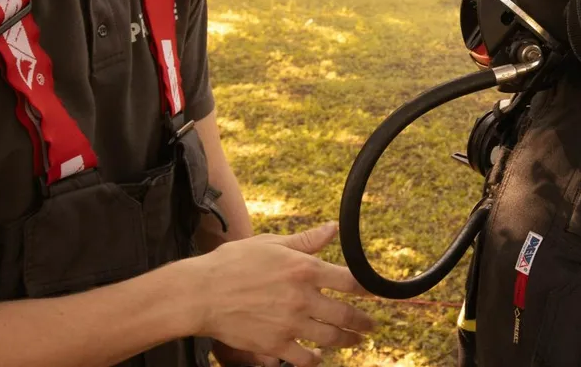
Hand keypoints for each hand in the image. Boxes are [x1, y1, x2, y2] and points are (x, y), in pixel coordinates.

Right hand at [188, 222, 374, 366]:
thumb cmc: (234, 263)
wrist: (201, 293)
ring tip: (354, 341)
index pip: (350, 280)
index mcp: (304, 268)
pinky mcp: (275, 344)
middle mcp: (303, 297)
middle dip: (364, 322)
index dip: (369, 289)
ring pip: (331, 338)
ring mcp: (291, 323)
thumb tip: (333, 228)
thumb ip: (306, 240)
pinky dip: (316, 360)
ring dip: (347, 341)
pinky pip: (305, 358)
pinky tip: (320, 357)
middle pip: (346, 314)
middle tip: (372, 326)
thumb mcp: (272, 243)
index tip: (378, 294)